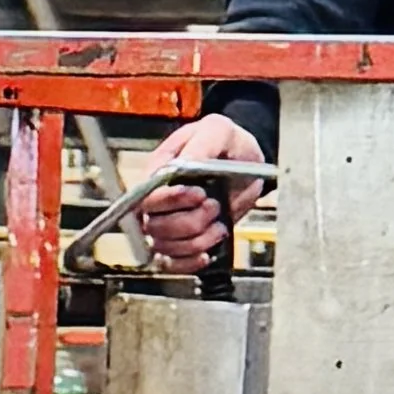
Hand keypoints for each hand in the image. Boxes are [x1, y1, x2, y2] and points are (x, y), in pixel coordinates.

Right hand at [131, 113, 266, 267]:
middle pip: (154, 226)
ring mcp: (169, 223)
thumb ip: (201, 144)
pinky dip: (189, 262)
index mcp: (158, 172)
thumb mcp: (218, 130)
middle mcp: (158, 201)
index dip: (171, 200)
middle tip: (214, 205)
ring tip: (218, 224)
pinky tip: (207, 252)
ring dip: (196, 241)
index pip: (147, 196)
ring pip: (165, 247)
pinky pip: (172, 264)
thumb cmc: (227, 142)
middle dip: (189, 221)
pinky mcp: (184, 242)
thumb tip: (184, 164)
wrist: (246, 160)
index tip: (199, 193)